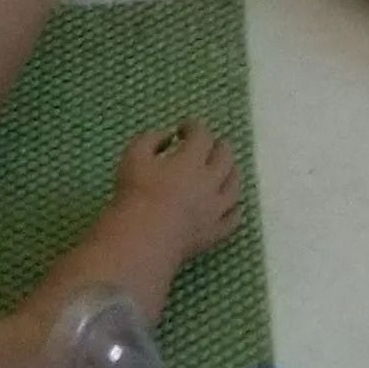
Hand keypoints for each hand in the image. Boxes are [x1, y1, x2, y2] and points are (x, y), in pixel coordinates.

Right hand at [115, 120, 242, 259]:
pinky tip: (229, 205)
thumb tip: (167, 136)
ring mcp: (215, 209)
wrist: (142, 240)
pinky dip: (234, 209)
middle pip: (225, 157)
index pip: (202, 135)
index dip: (194, 127)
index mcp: (192, 161)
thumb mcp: (134, 156)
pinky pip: (233, 219)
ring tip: (225, 169)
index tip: (184, 128)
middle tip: (209, 144)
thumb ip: (151, 139)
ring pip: (235, 187)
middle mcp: (210, 182)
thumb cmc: (136, 195)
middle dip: (218, 146)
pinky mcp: (213, 233)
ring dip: (232, 173)